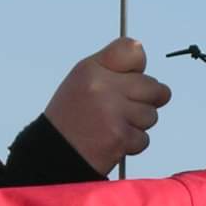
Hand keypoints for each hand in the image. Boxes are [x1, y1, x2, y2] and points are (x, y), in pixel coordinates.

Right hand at [44, 38, 171, 174]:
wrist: (53, 155)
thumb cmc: (70, 120)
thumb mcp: (82, 82)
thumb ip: (112, 69)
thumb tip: (144, 60)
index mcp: (92, 69)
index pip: (133, 50)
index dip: (138, 66)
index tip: (132, 77)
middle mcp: (102, 86)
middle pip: (152, 86)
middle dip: (146, 100)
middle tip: (126, 109)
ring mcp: (112, 112)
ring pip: (151, 114)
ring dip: (137, 124)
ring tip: (113, 126)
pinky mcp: (119, 136)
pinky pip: (144, 138)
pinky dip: (132, 143)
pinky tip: (112, 141)